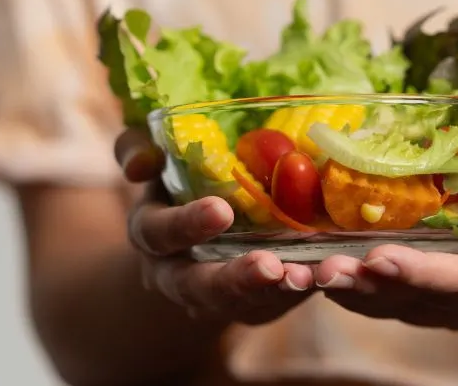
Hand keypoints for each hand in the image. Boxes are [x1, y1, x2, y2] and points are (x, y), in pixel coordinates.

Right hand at [116, 128, 315, 324]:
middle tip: (269, 265)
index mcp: (151, 232)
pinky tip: (318, 279)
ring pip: (237, 304)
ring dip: (271, 293)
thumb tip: (139, 164)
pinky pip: (269, 308)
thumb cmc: (178, 184)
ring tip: (303, 277)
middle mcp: (174, 274)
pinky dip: (293, 295)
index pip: (158, 233)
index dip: (186, 224)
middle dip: (233, 278)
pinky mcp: (248, 309)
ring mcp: (211, 299)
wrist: (192, 236)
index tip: (221, 211)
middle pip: (196, 286)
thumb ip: (139, 148)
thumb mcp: (157, 161)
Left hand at [313, 127, 457, 335]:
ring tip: (309, 271)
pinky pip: (395, 305)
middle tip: (325, 267)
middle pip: (433, 301)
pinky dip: (356, 290)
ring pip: (406, 309)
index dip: (429, 274)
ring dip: (356, 292)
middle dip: (377, 286)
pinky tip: (317, 273)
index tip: (381, 256)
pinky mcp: (442, 309)